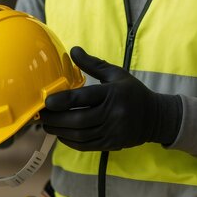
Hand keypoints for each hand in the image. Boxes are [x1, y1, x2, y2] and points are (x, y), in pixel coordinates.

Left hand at [40, 47, 181, 150]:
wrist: (155, 117)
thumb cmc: (132, 92)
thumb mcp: (116, 74)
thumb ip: (93, 64)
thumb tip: (73, 50)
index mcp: (113, 93)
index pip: (84, 98)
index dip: (63, 100)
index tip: (47, 101)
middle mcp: (113, 114)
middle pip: (79, 120)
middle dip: (56, 118)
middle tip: (41, 115)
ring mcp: (113, 131)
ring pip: (80, 135)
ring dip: (60, 131)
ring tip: (47, 125)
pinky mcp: (111, 144)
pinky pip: (86, 145)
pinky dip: (70, 141)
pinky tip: (61, 134)